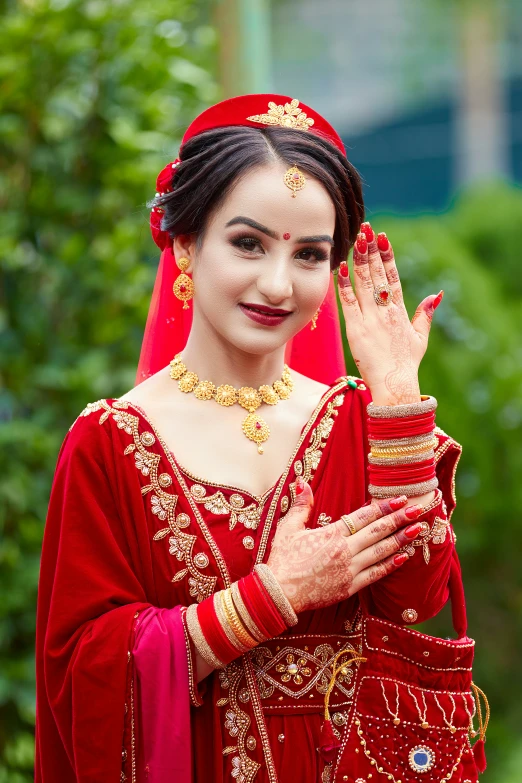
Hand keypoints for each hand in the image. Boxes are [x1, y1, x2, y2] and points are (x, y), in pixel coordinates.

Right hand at [267, 478, 424, 613]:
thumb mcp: (288, 528)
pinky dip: (391, 565)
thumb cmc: (282, 559)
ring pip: (381, 552)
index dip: (384, 507)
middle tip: (419, 509)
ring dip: (402, 540)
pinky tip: (404, 557)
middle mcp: (344, 550)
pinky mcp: (350, 586)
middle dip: (400, 519)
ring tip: (418, 530)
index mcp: (331, 534)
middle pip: (378, 531)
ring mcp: (349, 569)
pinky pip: (375, 574)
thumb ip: (301, 505)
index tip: (401, 499)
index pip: (364, 516)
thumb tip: (303, 482)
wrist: (279, 592)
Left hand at [337, 222, 442, 405]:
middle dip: (372, 250)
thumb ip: (426, 314)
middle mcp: (386, 311)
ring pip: (364, 283)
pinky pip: (348, 302)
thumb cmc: (406, 363)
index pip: (393, 276)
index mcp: (400, 311)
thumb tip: (438, 294)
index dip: (388, 255)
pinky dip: (343, 284)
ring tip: (357, 239)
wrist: (394, 385)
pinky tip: (340, 267)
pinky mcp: (356, 329)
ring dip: (360, 260)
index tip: (383, 237)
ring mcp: (370, 319)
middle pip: (378, 274)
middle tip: (367, 229)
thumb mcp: (420, 337)